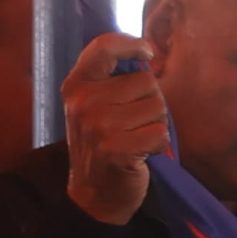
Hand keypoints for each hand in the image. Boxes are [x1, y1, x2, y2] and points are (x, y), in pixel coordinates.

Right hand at [61, 33, 168, 225]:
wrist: (95, 192)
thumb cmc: (103, 143)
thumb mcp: (94, 105)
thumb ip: (112, 79)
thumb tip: (147, 55)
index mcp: (77, 85)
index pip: (104, 47)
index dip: (131, 45)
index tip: (147, 53)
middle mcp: (84, 101)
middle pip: (146, 81)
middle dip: (151, 101)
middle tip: (135, 123)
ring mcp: (98, 125)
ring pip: (157, 107)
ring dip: (156, 124)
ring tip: (137, 137)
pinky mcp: (116, 148)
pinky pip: (160, 133)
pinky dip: (159, 144)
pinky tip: (143, 152)